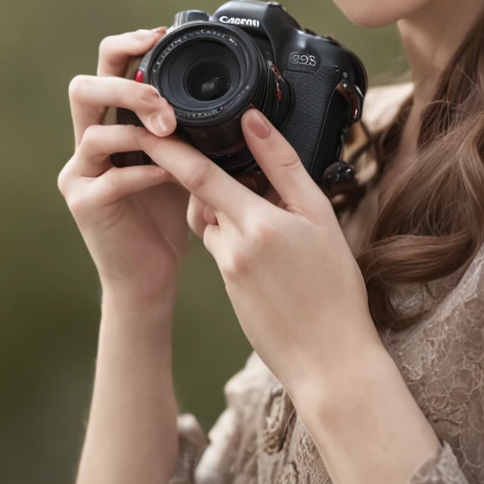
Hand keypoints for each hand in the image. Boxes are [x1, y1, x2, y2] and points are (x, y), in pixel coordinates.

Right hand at [57, 27, 189, 312]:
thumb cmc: (168, 213)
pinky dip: (145, 170)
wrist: (151, 275)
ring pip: (92, 131)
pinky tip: (170, 173)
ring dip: (138, 129)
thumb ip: (185, 123)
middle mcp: (87, 142)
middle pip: (84, 88)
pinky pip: (111, 178)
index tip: (160, 34)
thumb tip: (221, 87)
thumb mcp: (182, 156)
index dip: (127, 45)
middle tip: (162, 100)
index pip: (105, 68)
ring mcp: (79, 172)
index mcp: (111, 122)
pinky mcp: (83, 203)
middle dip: (125, 85)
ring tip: (173, 134)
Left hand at [135, 107, 381, 396]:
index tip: (149, 128)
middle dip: (207, 176)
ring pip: (213, 221)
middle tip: (245, 169)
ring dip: (228, 207)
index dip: (170, 150)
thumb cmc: (335, 286)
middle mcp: (234, 246)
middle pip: (202, 195)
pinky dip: (237, 235)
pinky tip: (272, 249)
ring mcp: (228, 270)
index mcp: (257, 223)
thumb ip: (283, 165)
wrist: (331, 362)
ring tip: (275, 216)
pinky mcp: (228, 288)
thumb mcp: (320, 215)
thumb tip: (252, 121)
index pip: (200, 176)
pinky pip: (223, 247)